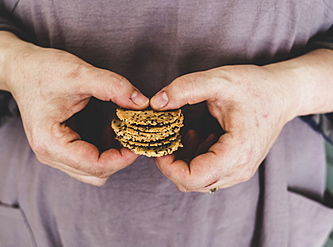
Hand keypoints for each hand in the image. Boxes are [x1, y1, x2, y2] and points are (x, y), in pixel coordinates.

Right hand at [0, 31, 148, 184]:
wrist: (22, 69)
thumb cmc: (44, 70)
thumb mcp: (80, 74)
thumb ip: (113, 86)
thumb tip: (141, 103)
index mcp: (50, 142)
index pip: (94, 166)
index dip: (121, 159)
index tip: (138, 142)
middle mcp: (49, 154)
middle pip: (95, 174)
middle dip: (119, 158)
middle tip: (135, 136)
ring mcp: (53, 154)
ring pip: (92, 172)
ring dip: (111, 156)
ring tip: (122, 132)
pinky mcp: (60, 149)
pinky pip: (88, 161)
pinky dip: (103, 151)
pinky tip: (110, 131)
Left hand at [150, 65, 297, 191]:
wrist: (282, 94)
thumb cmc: (255, 87)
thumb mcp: (219, 80)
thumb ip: (185, 89)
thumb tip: (156, 102)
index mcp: (236, 153)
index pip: (191, 178)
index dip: (168, 167)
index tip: (160, 146)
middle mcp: (239, 169)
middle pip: (191, 183)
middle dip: (172, 163)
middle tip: (169, 137)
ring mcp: (239, 171)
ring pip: (198, 181)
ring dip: (184, 160)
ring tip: (188, 133)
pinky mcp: (237, 167)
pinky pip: (207, 174)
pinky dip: (195, 159)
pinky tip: (199, 136)